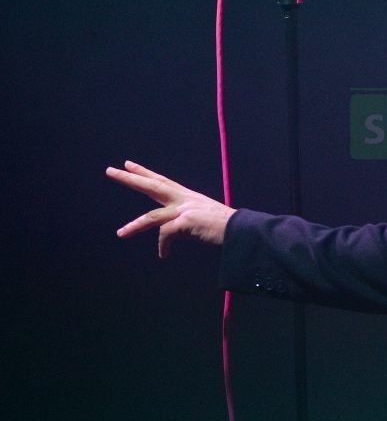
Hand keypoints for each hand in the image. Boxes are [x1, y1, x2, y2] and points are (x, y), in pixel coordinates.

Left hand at [107, 160, 235, 257]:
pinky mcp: (185, 222)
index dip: (145, 173)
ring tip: (120, 234)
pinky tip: (164, 255)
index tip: (129, 165)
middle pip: (153, 186)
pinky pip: (166, 236)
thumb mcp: (203, 218)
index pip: (163, 181)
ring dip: (135, 226)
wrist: (241, 231)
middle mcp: (185, 199)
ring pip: (152, 217)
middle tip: (111, 170)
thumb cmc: (227, 227)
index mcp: (189, 197)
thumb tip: (170, 231)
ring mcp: (184, 210)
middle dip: (131, 179)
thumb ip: (186, 220)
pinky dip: (164, 247)